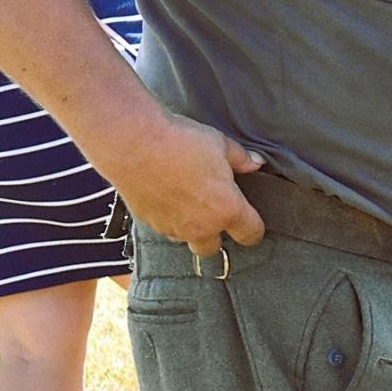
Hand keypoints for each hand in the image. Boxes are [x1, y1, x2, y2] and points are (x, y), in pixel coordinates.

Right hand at [103, 113, 267, 256]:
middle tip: (217, 211)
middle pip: (214, 248)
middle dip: (218, 234)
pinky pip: (167, 230)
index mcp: (227, 209)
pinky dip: (172, 220)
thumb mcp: (221, 144)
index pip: (250, 234)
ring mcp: (174, 229)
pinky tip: (170, 198)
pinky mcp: (150, 224)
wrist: (135, 144)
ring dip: (193, 228)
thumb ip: (242, 159)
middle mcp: (201, 227)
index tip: (252, 220)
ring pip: (188, 240)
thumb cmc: (183, 142)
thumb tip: (256, 163)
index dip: (254, 229)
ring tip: (191, 202)